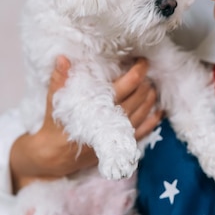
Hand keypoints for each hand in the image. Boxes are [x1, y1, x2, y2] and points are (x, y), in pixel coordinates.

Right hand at [10, 56, 162, 190]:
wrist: (55, 156)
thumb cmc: (56, 126)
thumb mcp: (56, 101)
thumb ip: (60, 79)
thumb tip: (63, 58)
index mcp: (101, 105)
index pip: (128, 84)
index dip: (139, 71)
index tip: (143, 61)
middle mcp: (114, 119)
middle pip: (139, 97)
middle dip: (145, 82)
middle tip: (146, 72)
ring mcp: (120, 133)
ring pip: (144, 112)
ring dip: (150, 98)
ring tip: (152, 86)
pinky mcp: (121, 144)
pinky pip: (144, 131)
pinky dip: (153, 120)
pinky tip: (158, 112)